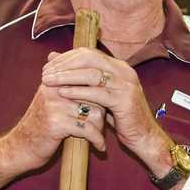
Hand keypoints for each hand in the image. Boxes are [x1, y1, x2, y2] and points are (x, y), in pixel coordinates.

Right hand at [4, 82, 107, 171]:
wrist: (21, 147)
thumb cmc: (41, 124)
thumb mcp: (51, 100)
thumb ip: (67, 86)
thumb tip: (85, 71)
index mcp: (54, 80)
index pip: (90, 80)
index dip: (102, 97)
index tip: (107, 109)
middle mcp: (54, 89)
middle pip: (96, 96)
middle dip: (103, 112)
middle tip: (102, 125)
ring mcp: (55, 105)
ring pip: (95, 112)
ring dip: (100, 128)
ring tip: (97, 135)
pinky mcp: (57, 123)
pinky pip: (88, 129)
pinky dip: (97, 140)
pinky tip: (100, 147)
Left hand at [41, 48, 169, 165]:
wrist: (144, 136)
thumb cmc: (120, 116)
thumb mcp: (100, 94)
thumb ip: (82, 78)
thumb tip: (54, 58)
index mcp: (119, 67)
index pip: (88, 53)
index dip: (66, 57)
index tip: (48, 65)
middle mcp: (124, 72)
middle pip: (89, 58)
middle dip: (64, 65)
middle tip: (46, 73)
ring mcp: (126, 85)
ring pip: (91, 74)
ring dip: (67, 76)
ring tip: (49, 82)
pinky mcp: (125, 101)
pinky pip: (97, 93)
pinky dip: (78, 91)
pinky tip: (63, 93)